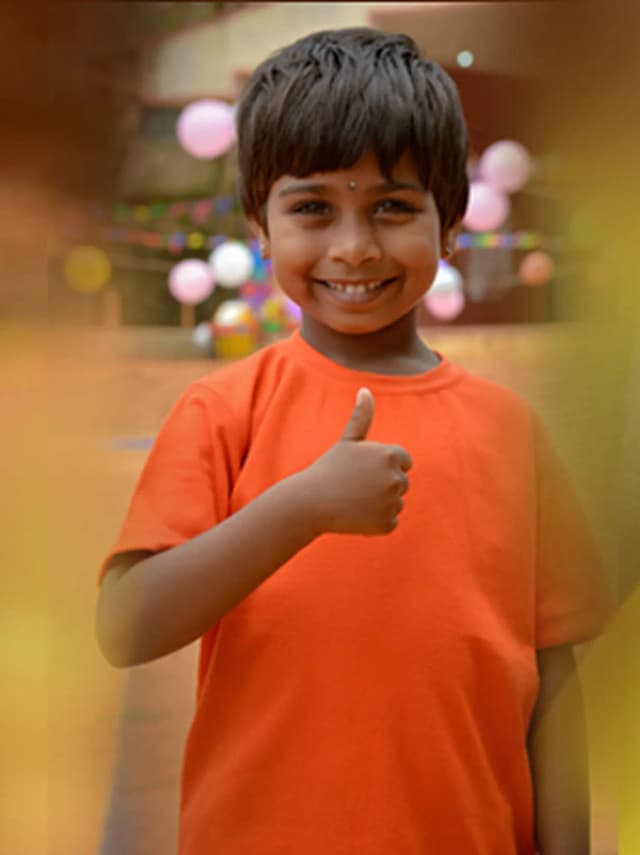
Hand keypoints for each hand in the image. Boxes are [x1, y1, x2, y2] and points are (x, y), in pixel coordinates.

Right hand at [302, 388, 411, 536]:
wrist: (310, 502)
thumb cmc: (328, 469)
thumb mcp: (347, 441)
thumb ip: (362, 417)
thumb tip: (365, 390)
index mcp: (391, 455)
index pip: (403, 461)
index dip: (383, 466)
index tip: (364, 470)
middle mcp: (396, 478)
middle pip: (401, 483)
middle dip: (382, 486)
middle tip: (355, 487)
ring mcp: (393, 503)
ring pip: (395, 504)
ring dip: (378, 505)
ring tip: (353, 500)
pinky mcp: (386, 524)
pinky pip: (389, 522)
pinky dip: (375, 523)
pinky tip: (356, 516)